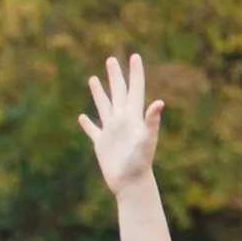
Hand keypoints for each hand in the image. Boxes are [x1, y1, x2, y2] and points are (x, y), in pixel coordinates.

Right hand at [79, 52, 163, 191]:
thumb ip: (152, 121)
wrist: (132, 184)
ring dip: (99, 93)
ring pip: (104, 107)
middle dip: (115, 76)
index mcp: (134, 117)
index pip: (135, 89)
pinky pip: (92, 130)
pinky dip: (87, 123)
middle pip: (118, 93)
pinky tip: (82, 117)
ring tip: (92, 78)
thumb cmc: (140, 164)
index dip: (135, 73)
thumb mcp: (147, 140)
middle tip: (111, 59)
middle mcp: (123, 121)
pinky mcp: (101, 144)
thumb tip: (159, 102)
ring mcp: (112, 132)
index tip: (135, 56)